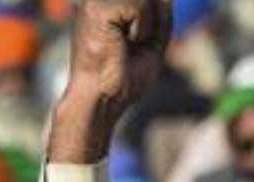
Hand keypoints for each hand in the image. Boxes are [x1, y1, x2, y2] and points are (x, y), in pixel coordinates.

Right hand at [48, 0, 170, 163]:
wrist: (102, 100)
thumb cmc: (123, 79)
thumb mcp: (152, 41)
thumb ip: (160, 15)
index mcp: (103, 6)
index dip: (153, 15)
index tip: (139, 38)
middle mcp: (95, 0)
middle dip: (152, 20)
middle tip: (133, 44)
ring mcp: (93, 1)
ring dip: (146, 26)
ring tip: (126, 44)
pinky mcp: (95, 8)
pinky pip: (138, 6)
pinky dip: (140, 29)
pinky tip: (123, 43)